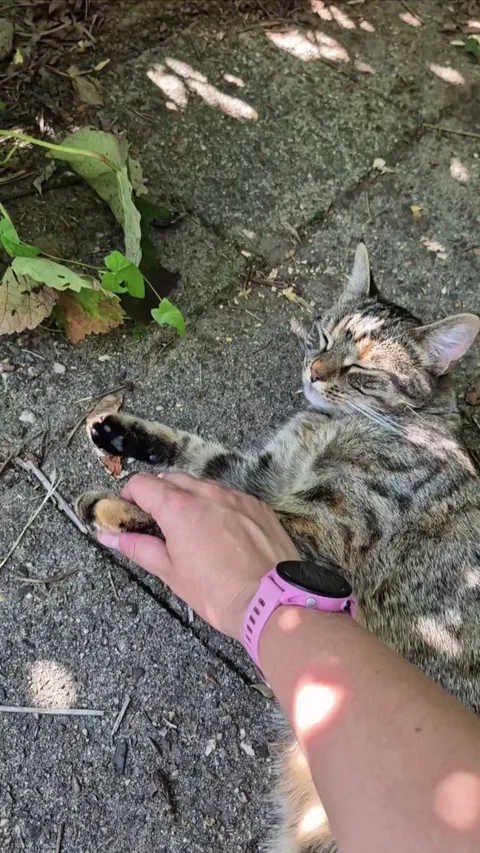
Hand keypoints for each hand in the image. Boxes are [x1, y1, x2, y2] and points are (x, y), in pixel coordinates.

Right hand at [97, 473, 298, 641]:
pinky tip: (222, 534)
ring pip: (202, 486)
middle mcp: (207, 493)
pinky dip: (218, 507)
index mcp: (179, 507)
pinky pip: (229, 497)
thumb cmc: (217, 592)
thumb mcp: (171, 572)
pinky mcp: (258, 506)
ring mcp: (236, 497)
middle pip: (172, 480)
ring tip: (191, 531)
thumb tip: (108, 536)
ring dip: (189, 499)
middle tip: (156, 524)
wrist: (272, 602)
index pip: (143, 483)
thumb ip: (138, 547)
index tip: (129, 512)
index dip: (130, 495)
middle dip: (158, 496)